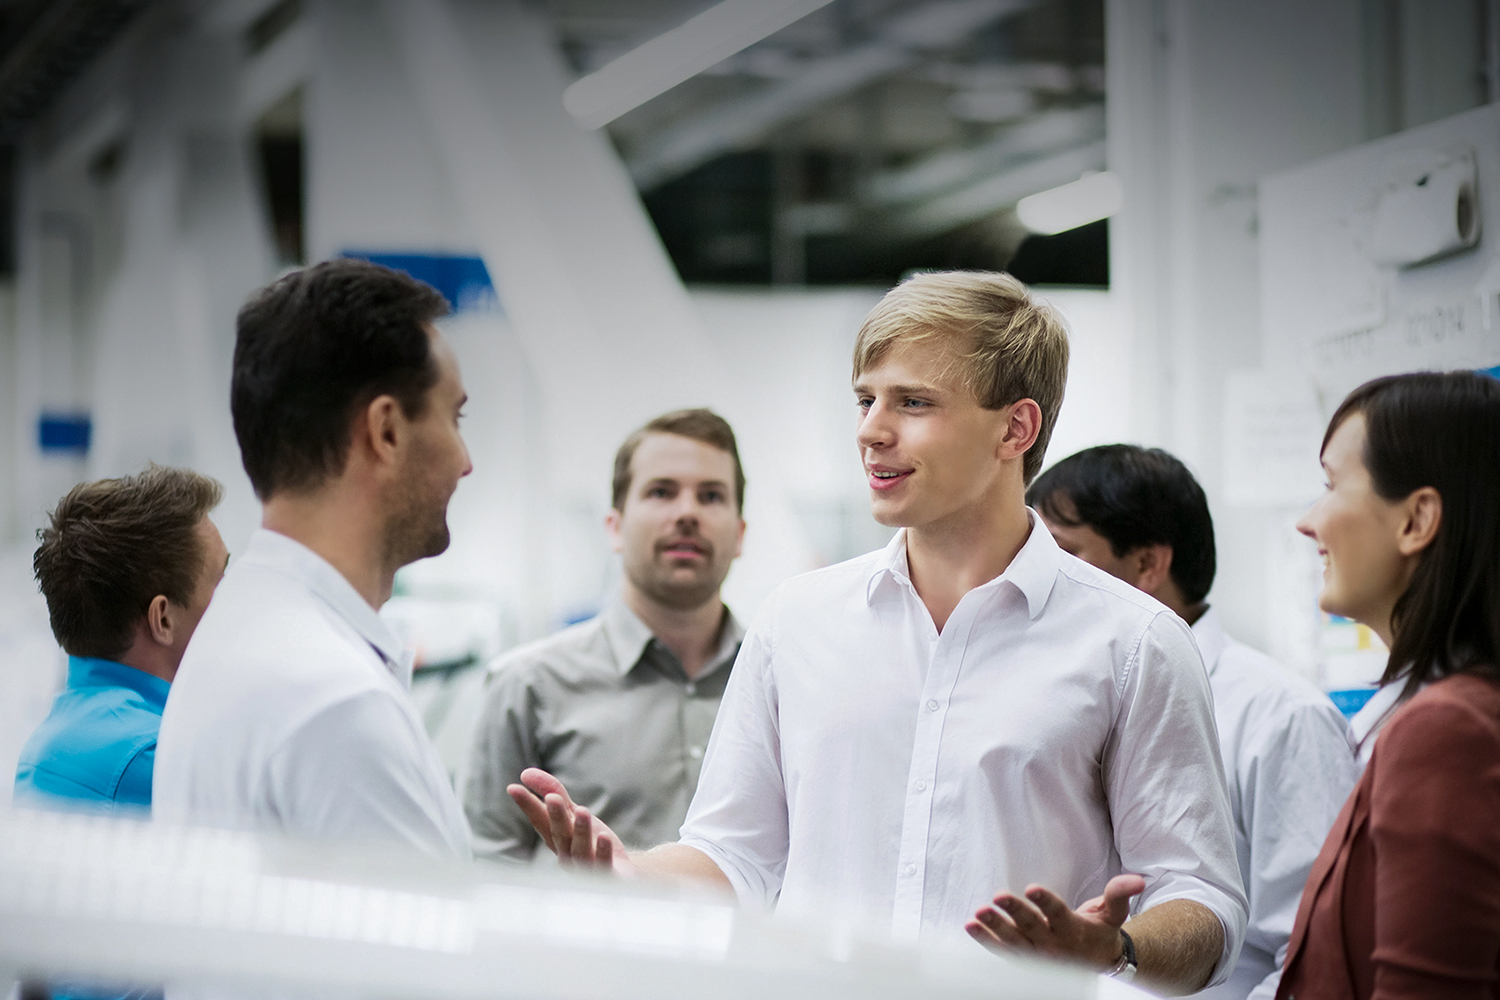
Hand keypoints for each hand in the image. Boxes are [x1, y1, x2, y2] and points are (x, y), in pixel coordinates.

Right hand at [505, 767, 633, 874]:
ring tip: (582, 810)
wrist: (620, 875)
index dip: (527, 805)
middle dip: (555, 817)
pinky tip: (605, 837)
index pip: (540, 820)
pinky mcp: (606, 876)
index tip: (513, 788)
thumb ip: (554, 794)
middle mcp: (567, 854)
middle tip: (551, 798)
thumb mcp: (573, 815)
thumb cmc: (591, 843)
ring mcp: (586, 867)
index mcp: (556, 838)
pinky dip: (603, 852)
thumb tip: (526, 773)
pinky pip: (603, 865)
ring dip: (581, 831)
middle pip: (560, 835)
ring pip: (581, 850)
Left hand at [965, 873, 1145, 968]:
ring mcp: (1037, 955)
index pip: (1057, 913)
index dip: (1045, 901)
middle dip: (1013, 913)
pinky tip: (970, 926)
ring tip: (977, 915)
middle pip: (1031, 927)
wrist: (1097, 966)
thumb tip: (1138, 878)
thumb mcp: (1113, 914)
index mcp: (1073, 929)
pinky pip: (1003, 952)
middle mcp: (1053, 944)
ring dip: (994, 929)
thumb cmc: (1101, 933)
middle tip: (996, 897)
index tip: (1031, 888)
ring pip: (1013, 942)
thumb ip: (1119, 893)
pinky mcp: (1024, 960)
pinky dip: (987, 941)